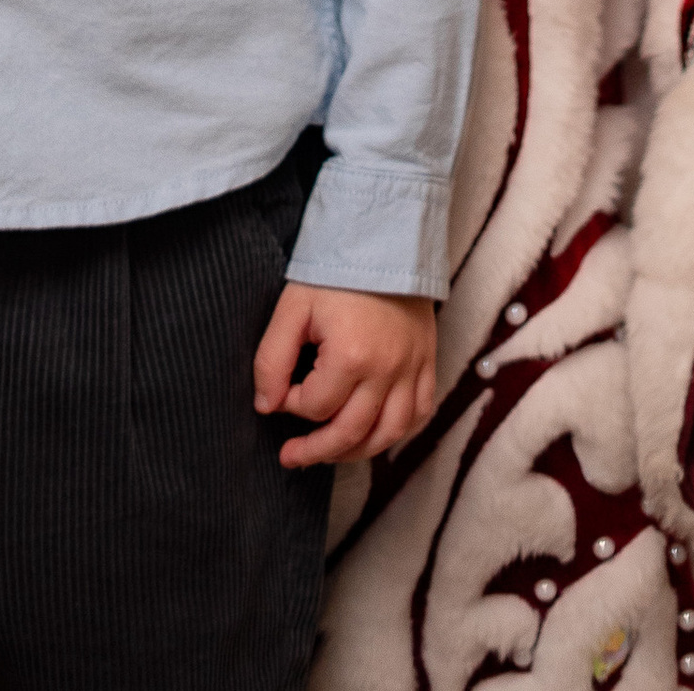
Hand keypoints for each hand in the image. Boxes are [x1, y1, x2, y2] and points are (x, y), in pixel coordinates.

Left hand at [252, 281, 436, 468]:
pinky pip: (419, 414)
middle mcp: (387, 370)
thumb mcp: (292, 308)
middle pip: (351, 433)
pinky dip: (397, 431)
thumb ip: (271, 360)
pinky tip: (375, 433)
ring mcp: (413, 368)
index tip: (282, 388)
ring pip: (388, 434)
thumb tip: (266, 407)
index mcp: (351, 356)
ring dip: (356, 451)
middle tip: (291, 457)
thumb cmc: (334, 272)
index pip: (315, 407)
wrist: (383, 236)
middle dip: (316, 450)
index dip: (291, 404)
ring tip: (330, 453)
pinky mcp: (428, 361)